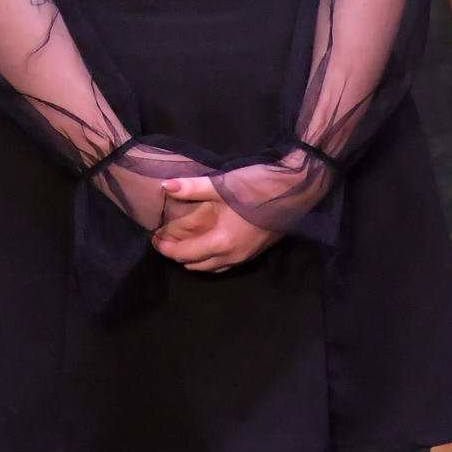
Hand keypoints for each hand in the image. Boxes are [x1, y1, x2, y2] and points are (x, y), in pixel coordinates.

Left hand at [152, 177, 281, 271]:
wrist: (298, 188)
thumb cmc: (258, 185)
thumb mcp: (223, 185)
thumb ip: (192, 188)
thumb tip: (164, 186)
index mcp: (222, 242)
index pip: (184, 254)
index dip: (166, 247)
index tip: (153, 237)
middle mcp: (233, 256)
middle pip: (196, 265)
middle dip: (177, 254)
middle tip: (164, 239)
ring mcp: (246, 256)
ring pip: (212, 267)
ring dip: (195, 259)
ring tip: (183, 242)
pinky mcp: (257, 251)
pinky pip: (226, 264)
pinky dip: (212, 259)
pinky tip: (210, 243)